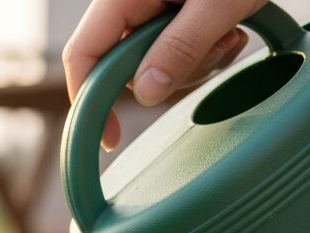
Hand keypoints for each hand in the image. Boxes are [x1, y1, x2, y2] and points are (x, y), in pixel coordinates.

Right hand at [63, 0, 267, 149]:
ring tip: (227, 33)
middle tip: (211, 49)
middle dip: (166, 74)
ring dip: (194, 64)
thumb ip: (181, 46)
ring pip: (154, 65)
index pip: (83, 54)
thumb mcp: (218, 1)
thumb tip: (145, 94)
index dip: (90, 101)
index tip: (111, 138)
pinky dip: (204, 53)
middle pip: (124, 65)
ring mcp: (151, 7)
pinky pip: (175, 53)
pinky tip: (229, 30)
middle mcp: (130, 1)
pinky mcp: (173, 14)